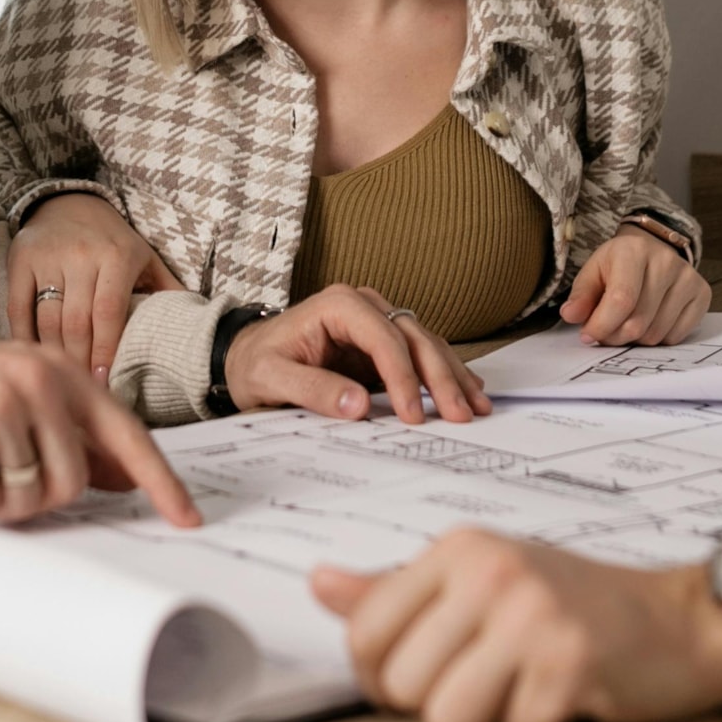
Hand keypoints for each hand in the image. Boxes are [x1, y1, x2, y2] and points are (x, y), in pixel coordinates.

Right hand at [0, 331, 198, 527]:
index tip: (186, 517)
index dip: (159, 481)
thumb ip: (70, 430)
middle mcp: (38, 382)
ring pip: (25, 500)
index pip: (126, 433)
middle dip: (33, 496)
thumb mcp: (18, 391)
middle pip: (71, 484)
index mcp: (62, 372)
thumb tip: (121, 476)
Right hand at [8, 192, 180, 376]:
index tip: (104, 382)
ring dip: (55, 354)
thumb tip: (197, 328)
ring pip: (47, 320)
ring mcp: (48, 257)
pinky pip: (18, 308)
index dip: (105, 351)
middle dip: (80, 361)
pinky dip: (23, 336)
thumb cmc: (112, 240)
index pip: (109, 314)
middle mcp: (81, 256)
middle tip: (83, 389)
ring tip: (64, 378)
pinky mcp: (21, 259)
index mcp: (116, 257)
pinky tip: (35, 356)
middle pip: (76, 323)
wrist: (68, 203)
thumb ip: (167, 291)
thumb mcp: (145, 258)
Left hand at [225, 286, 492, 425]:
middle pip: (414, 338)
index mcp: (338, 305)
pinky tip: (468, 391)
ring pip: (426, 345)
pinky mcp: (383, 343)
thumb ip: (313, 389)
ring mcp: (377, 322)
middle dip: (440, 378)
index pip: (384, 339)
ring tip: (476, 408)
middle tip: (459, 415)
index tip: (412, 416)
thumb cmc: (256, 364)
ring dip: (452, 377)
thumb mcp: (271, 378)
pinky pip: (421, 356)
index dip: (403, 378)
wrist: (246, 357)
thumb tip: (357, 405)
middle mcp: (364, 305)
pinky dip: (445, 375)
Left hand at [309, 531, 721, 721]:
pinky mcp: (570, 665)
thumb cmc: (574, 605)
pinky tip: (565, 697)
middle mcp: (490, 573)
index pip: (365, 634)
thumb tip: (317, 583)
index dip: (382, 679)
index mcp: (458, 550)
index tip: (422, 679)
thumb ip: (397, 590)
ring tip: (524, 691)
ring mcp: (531, 616)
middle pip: (402, 686)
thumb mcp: (481, 581)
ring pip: (448, 719)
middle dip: (438, 705)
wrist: (683, 623)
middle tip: (489, 685)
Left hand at [560, 228, 710, 344]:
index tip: (588, 335)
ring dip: (636, 339)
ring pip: (656, 334)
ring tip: (627, 323)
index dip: (601, 326)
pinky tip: (650, 321)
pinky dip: (658, 338)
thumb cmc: (618, 266)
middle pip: (638, 322)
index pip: (620, 300)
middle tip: (606, 332)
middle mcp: (665, 261)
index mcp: (633, 250)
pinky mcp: (702, 293)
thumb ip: (581, 296)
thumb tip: (571, 315)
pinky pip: (676, 336)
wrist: (651, 251)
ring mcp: (688, 277)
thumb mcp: (593, 273)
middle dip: (615, 336)